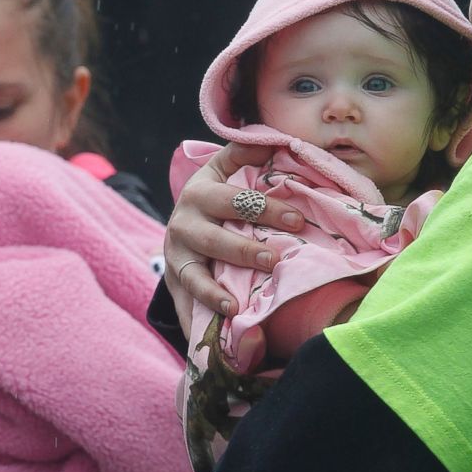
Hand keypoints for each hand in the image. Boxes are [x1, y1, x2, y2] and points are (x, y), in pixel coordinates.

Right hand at [164, 143, 302, 324]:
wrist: (181, 225)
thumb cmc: (216, 197)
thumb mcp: (223, 169)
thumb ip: (245, 153)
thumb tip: (275, 139)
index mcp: (200, 191)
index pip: (234, 199)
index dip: (265, 208)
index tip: (297, 221)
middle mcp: (183, 222)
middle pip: (214, 239)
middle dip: (244, 251)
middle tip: (274, 261)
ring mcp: (175, 256)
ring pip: (194, 275)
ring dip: (214, 291)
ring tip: (237, 306)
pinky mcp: (174, 283)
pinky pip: (185, 304)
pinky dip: (198, 320)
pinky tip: (217, 331)